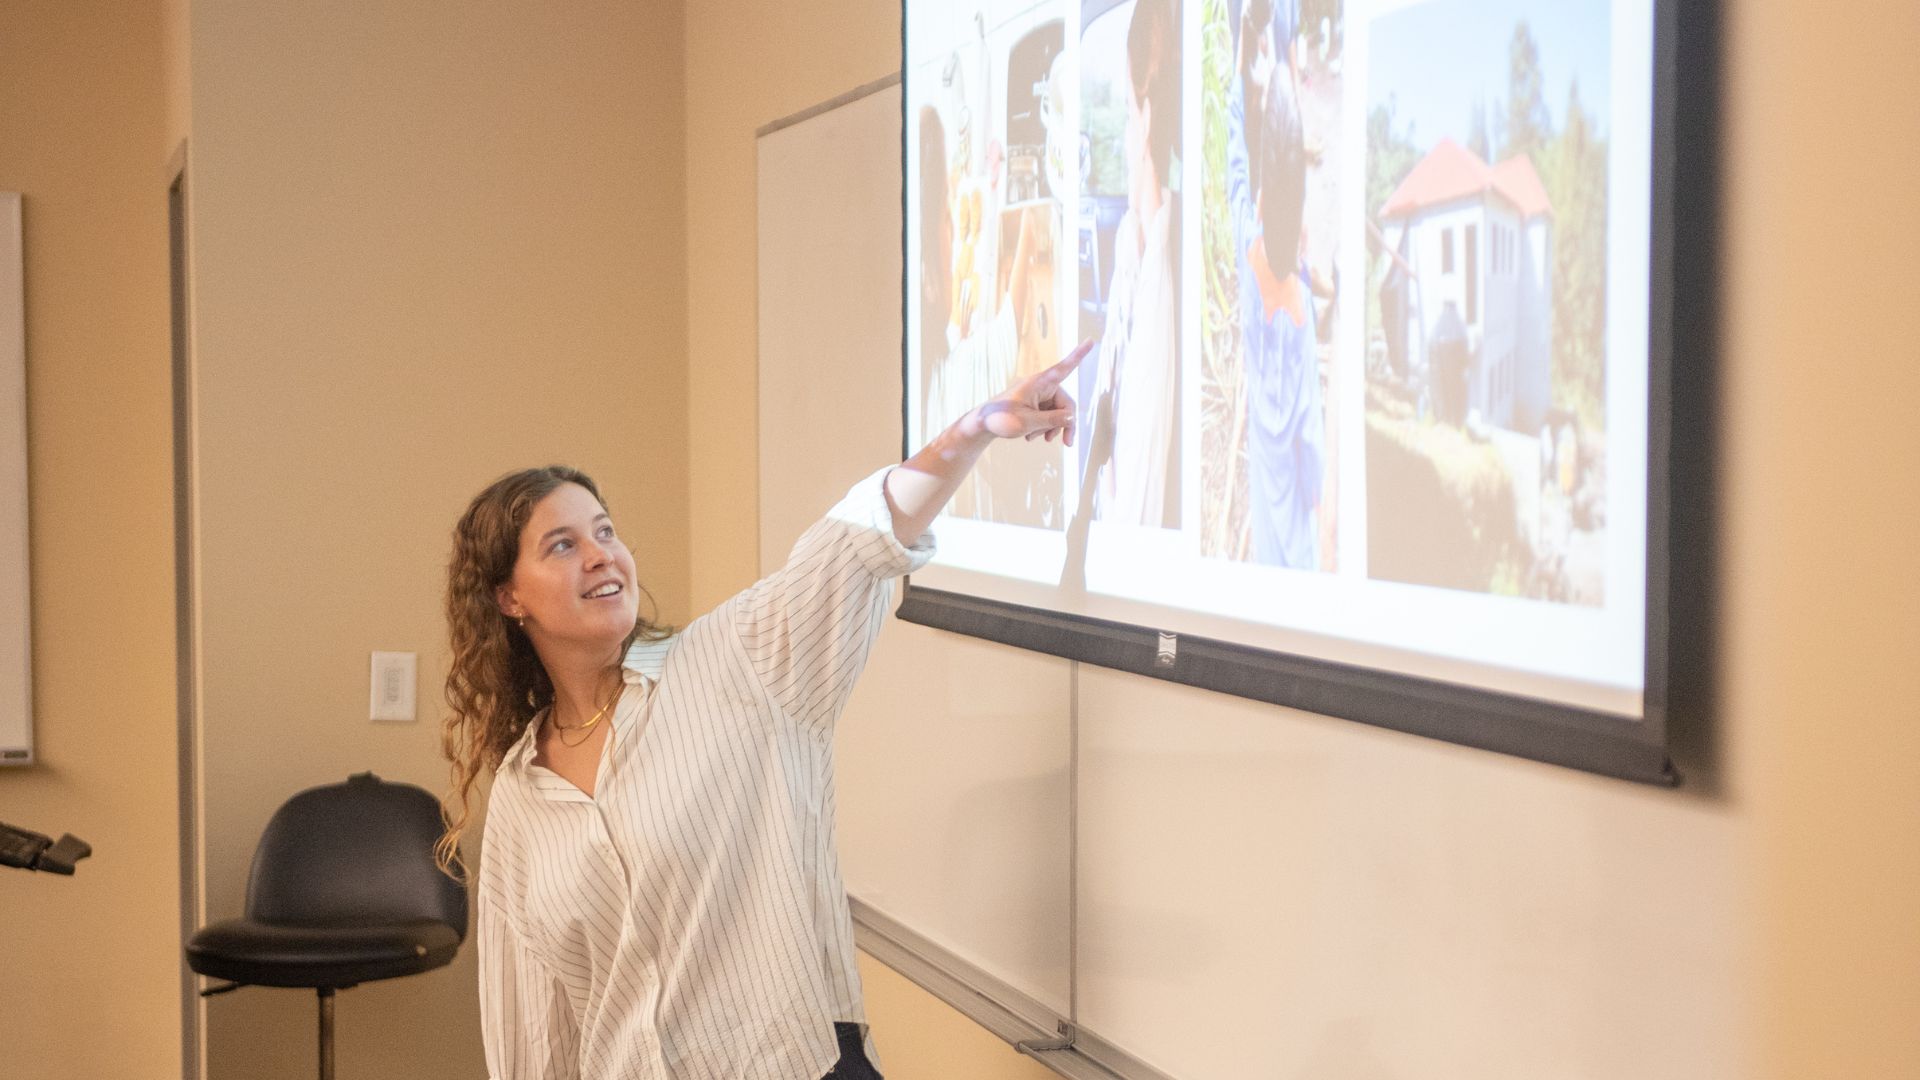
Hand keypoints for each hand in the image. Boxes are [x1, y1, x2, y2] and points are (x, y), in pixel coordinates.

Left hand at [972, 339, 1091, 446]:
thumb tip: (1072, 417)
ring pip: (1056, 412)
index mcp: (1039, 383)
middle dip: (1064, 424)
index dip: (1079, 355)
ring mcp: (1037, 395)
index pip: (1064, 367)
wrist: (981, 424)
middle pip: (1065, 403)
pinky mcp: (1033, 404)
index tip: (1091, 340)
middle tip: (1066, 443)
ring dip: (1050, 427)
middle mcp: (1040, 386)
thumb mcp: (1028, 423)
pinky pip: (1047, 415)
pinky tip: (1031, 436)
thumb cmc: (1000, 419)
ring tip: (1036, 438)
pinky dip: (1043, 427)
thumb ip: (1052, 420)